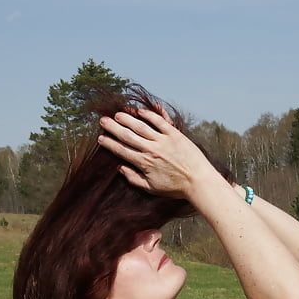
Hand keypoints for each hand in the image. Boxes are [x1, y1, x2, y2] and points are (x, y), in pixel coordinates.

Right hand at [97, 107, 217, 200]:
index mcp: (144, 163)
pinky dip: (149, 115)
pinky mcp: (175, 134)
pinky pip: (159, 121)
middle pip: (127, 136)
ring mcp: (163, 140)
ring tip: (117, 114)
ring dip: (127, 119)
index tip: (100, 138)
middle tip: (103, 121)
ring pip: (141, 126)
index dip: (109, 143)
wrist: (198, 181)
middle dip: (113, 128)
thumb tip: (120, 168)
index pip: (122, 150)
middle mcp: (151, 149)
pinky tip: (140, 111)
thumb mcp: (151, 188)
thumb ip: (134, 178)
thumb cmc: (175, 187)